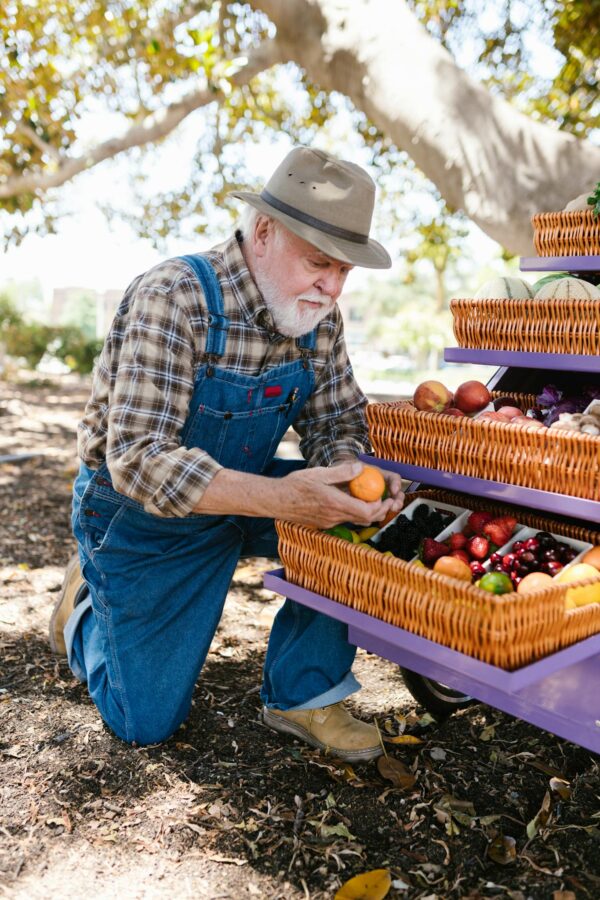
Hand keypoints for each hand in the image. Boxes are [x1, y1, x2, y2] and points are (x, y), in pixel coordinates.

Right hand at [276, 461, 403, 528]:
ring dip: (366, 511)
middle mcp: (333, 516)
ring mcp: (329, 522)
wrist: (277, 500)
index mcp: (335, 504)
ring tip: (368, 497)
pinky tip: (349, 499)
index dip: (379, 506)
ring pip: (356, 520)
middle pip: (365, 519)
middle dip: (378, 510)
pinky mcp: (324, 523)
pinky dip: (353, 511)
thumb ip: (341, 472)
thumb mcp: (319, 473)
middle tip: (383, 498)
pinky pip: (345, 519)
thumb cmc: (295, 485)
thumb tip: (361, 467)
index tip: (383, 495)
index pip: (366, 512)